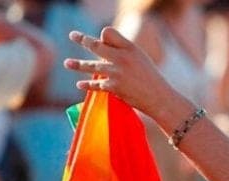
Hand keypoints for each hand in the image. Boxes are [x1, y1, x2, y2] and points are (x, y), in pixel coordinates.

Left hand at [64, 27, 190, 123]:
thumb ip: (123, 51)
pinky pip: (96, 84)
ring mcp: (117, 72)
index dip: (104, 36)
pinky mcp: (114, 87)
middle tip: (73, 35)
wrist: (160, 98)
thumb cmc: (151, 79)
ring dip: (78, 65)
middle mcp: (122, 57)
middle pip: (96, 45)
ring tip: (67, 63)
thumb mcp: (140, 59)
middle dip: (83, 40)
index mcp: (130, 48)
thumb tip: (102, 44)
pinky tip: (79, 84)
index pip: (109, 33)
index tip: (100, 38)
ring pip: (92, 66)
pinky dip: (87, 85)